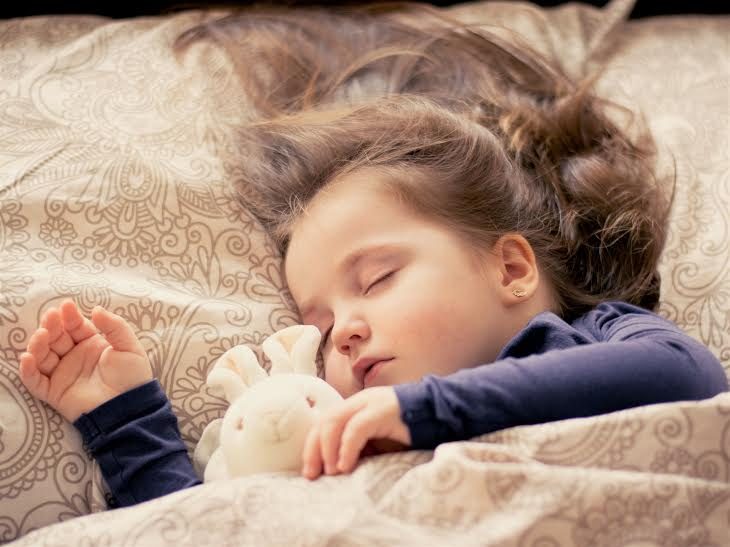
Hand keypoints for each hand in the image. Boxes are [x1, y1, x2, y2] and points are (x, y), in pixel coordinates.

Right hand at [18, 299, 152, 422]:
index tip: (66, 306)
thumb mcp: (129, 347)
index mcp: (92, 345)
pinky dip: (28, 370)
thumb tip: (95, 309)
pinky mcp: (54, 392)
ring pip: (43, 356)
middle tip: (51, 317)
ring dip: (38, 344)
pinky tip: (28, 358)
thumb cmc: (132, 377)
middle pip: (56, 338)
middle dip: (52, 326)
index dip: (70, 317)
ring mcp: (63, 374)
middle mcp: (75, 357)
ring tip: (41, 335)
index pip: (75, 327)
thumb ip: (114, 326)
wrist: (129, 407)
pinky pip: (35, 381)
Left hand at [301, 386, 410, 479]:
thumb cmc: (409, 433)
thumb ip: (360, 449)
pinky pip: (357, 428)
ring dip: (327, 449)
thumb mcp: (378, 443)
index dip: (313, 447)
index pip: (324, 423)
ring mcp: (371, 403)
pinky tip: (345, 466)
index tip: (310, 472)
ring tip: (330, 472)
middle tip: (312, 476)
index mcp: (355, 408)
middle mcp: (359, 402)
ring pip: (335, 421)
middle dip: (314, 450)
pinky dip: (347, 447)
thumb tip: (336, 472)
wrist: (440, 416)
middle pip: (325, 421)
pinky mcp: (384, 410)